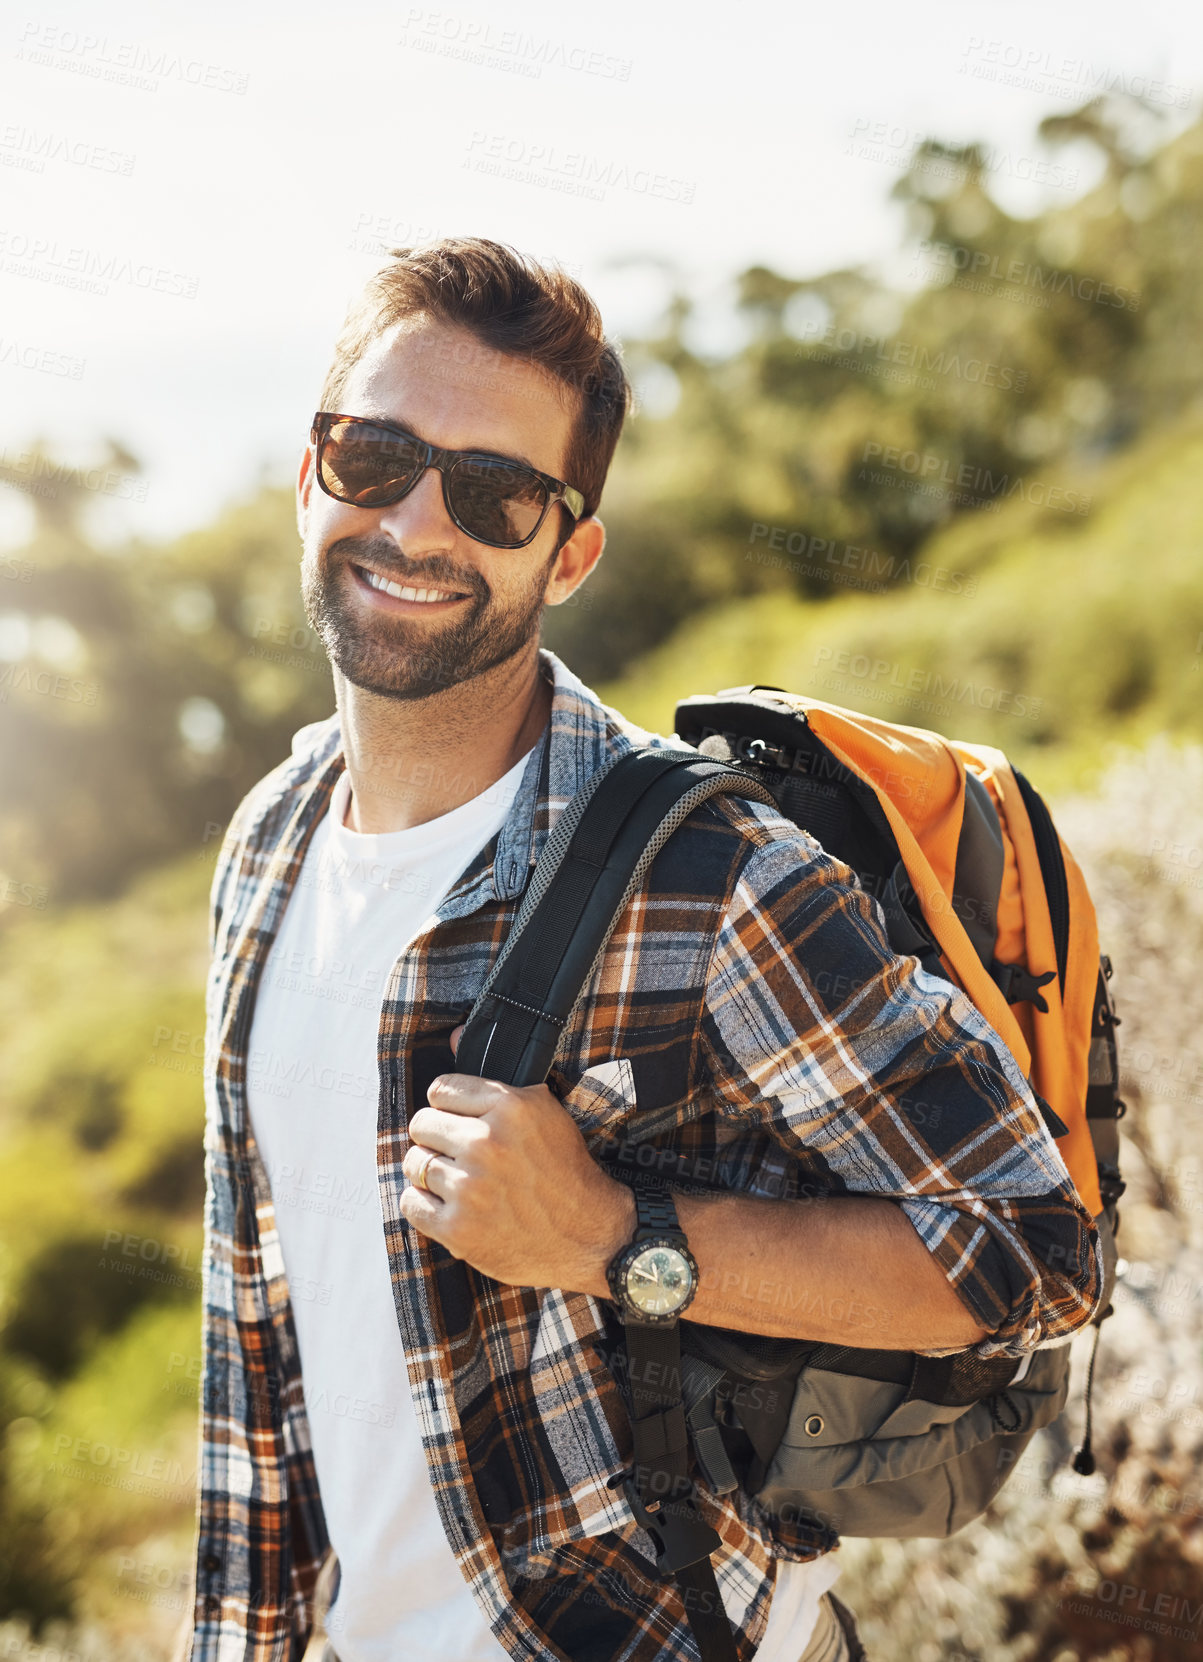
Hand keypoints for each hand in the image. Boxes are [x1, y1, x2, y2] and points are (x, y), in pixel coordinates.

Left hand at [399, 1028, 635, 1294]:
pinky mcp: (459, 1229)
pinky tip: (448, 1205)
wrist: (590, 1234)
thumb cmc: (564, 1170)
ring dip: (430, 1172)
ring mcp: (471, 1188)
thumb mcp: (542, 1110)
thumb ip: (494, 1075)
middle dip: (437, 1138)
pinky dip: (423, 1204)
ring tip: (457, 1181)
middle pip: (421, 1124)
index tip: (462, 1123)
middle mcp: (487, 1143)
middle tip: (458, 1154)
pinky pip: (411, 1204)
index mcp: (510, 1106)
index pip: (440, 1090)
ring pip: (414, 1163)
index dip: (450, 1108)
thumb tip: (454, 1033)